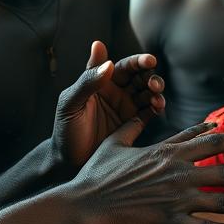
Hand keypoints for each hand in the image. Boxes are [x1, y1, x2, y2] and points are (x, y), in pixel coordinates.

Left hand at [53, 41, 165, 168]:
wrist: (69, 162)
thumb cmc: (65, 130)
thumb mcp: (71, 103)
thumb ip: (88, 81)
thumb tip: (108, 62)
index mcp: (101, 82)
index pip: (122, 66)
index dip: (137, 61)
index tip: (149, 60)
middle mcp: (116, 92)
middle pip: (139, 77)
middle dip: (150, 76)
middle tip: (153, 83)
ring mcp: (126, 108)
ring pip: (147, 92)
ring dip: (155, 91)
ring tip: (156, 96)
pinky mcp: (134, 124)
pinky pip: (150, 111)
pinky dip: (157, 107)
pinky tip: (158, 106)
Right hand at [71, 122, 223, 223]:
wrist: (86, 204)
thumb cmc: (98, 174)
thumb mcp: (114, 143)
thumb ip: (132, 127)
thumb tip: (138, 113)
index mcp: (167, 152)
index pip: (208, 140)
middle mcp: (177, 172)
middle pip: (223, 169)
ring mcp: (175, 198)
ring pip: (220, 199)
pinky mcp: (169, 221)